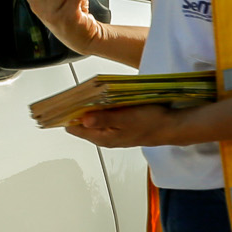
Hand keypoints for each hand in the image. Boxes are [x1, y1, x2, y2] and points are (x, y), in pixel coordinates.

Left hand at [65, 103, 200, 148]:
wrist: (171, 126)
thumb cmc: (150, 122)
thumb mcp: (125, 118)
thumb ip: (103, 119)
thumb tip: (84, 119)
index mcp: (103, 137)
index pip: (75, 128)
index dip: (67, 116)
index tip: (61, 103)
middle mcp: (105, 138)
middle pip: (82, 124)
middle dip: (77, 110)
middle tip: (73, 93)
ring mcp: (113, 133)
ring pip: (93, 120)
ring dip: (89, 109)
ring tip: (85, 94)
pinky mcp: (120, 127)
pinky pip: (104, 118)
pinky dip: (100, 109)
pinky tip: (103, 100)